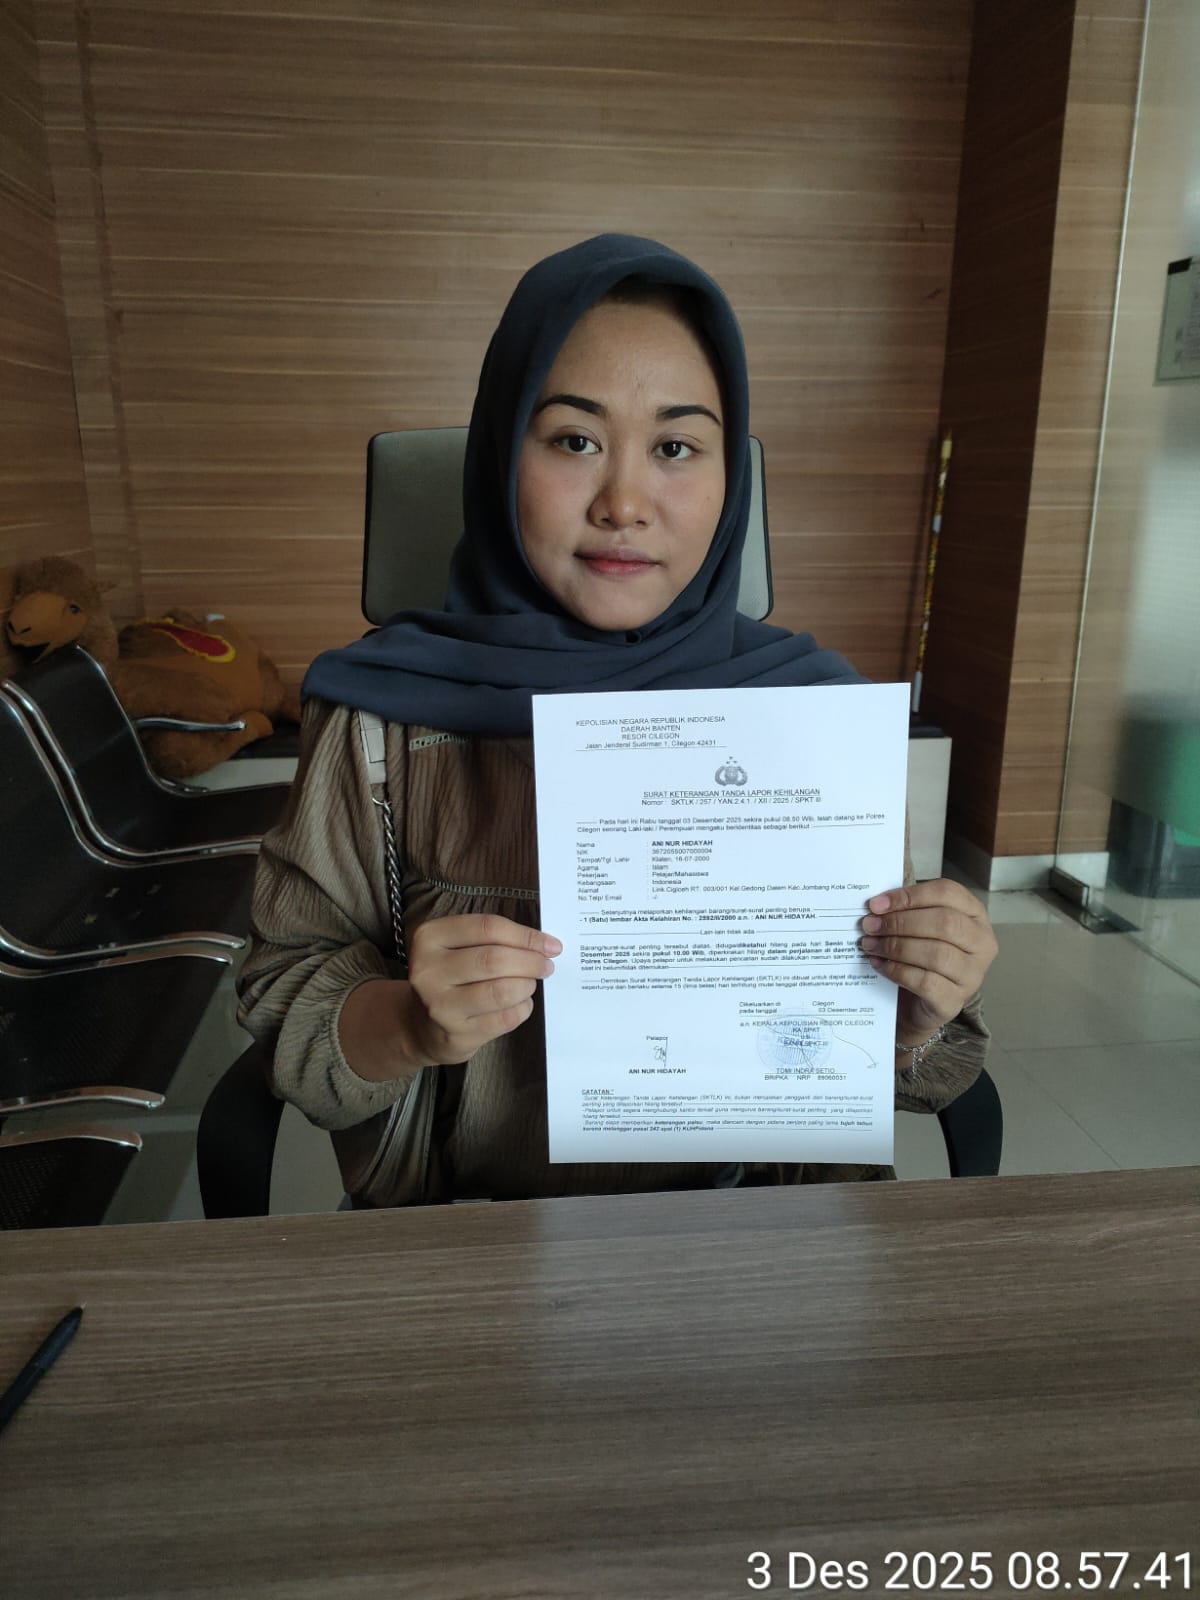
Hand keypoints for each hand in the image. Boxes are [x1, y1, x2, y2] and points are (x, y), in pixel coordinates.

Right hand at [403, 913, 560, 1064]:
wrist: (423, 1026)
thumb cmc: (451, 977)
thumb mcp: (459, 947)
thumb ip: (495, 939)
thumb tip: (546, 944)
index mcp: (430, 938)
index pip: (488, 927)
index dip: (526, 935)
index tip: (550, 944)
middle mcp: (428, 971)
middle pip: (495, 959)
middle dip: (531, 962)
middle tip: (546, 966)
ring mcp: (440, 1005)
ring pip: (502, 991)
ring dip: (526, 986)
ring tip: (529, 984)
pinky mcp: (456, 1034)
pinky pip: (505, 1018)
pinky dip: (522, 1008)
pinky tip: (519, 1004)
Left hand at [858, 878, 997, 1049]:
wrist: (919, 1004)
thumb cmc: (921, 957)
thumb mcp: (919, 927)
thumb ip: (906, 911)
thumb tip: (876, 906)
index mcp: (975, 914)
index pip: (948, 893)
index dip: (910, 896)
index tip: (877, 903)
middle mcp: (982, 943)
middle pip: (944, 922)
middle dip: (900, 922)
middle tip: (870, 925)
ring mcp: (972, 975)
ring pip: (936, 953)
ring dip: (895, 946)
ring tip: (870, 944)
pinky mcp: (954, 1001)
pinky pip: (925, 982)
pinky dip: (896, 971)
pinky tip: (878, 964)